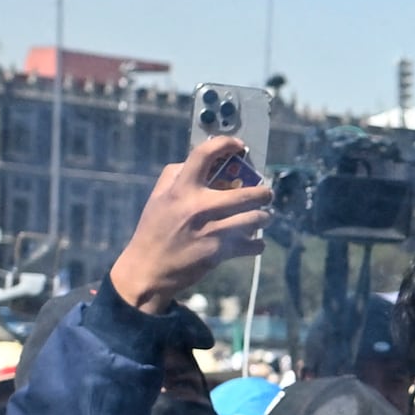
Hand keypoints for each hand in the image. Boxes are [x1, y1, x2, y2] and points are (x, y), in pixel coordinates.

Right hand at [108, 139, 278, 314]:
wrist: (149, 270)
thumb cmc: (153, 230)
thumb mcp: (157, 198)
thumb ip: (174, 176)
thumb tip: (200, 163)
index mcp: (182, 190)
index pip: (204, 155)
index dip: (226, 144)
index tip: (240, 145)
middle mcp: (199, 207)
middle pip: (247, 193)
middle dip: (264, 193)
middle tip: (266, 194)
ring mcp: (213, 231)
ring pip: (255, 219)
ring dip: (264, 217)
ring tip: (264, 217)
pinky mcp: (220, 253)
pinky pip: (252, 245)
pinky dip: (257, 244)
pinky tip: (254, 242)